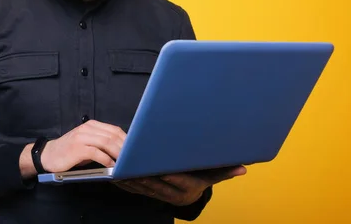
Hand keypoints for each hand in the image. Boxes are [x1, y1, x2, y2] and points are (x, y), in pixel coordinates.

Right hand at [41, 120, 126, 172]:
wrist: (48, 155)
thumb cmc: (70, 151)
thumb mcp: (87, 143)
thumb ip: (101, 143)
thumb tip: (122, 150)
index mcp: (91, 125)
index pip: (114, 129)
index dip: (127, 139)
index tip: (136, 149)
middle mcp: (87, 128)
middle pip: (112, 135)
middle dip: (125, 147)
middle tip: (134, 158)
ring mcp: (81, 137)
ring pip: (106, 142)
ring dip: (118, 153)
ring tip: (126, 162)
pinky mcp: (77, 148)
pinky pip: (96, 152)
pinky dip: (106, 159)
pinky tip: (111, 165)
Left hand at [114, 165, 246, 205]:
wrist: (189, 197)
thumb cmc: (200, 180)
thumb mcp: (212, 175)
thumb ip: (224, 171)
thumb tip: (243, 169)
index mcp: (187, 188)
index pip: (177, 181)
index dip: (168, 175)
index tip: (160, 168)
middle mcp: (172, 194)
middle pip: (157, 183)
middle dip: (144, 174)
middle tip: (134, 163)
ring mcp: (158, 195)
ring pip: (143, 187)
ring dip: (132, 178)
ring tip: (122, 166)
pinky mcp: (148, 194)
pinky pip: (135, 190)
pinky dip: (126, 183)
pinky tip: (116, 175)